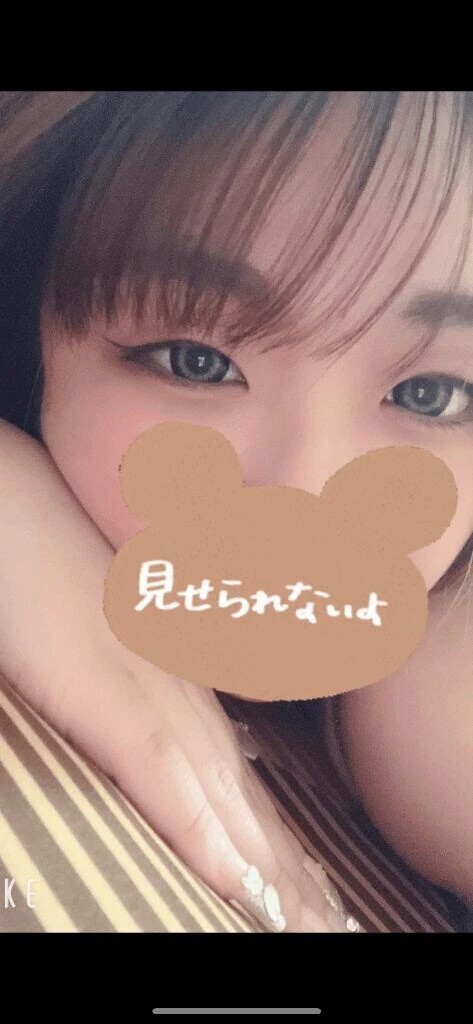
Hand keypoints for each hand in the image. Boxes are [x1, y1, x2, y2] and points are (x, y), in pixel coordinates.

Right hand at [0, 419, 359, 931]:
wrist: (14, 510)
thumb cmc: (44, 563)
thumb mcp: (101, 632)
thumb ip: (130, 674)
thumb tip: (138, 715)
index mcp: (173, 674)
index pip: (232, 767)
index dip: (263, 827)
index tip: (298, 878)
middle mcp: (177, 687)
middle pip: (242, 790)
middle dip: (281, 862)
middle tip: (319, 918)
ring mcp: (148, 689)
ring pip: (223, 796)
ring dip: (267, 865)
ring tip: (305, 920)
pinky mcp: (110, 696)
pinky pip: (166, 778)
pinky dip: (204, 833)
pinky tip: (237, 881)